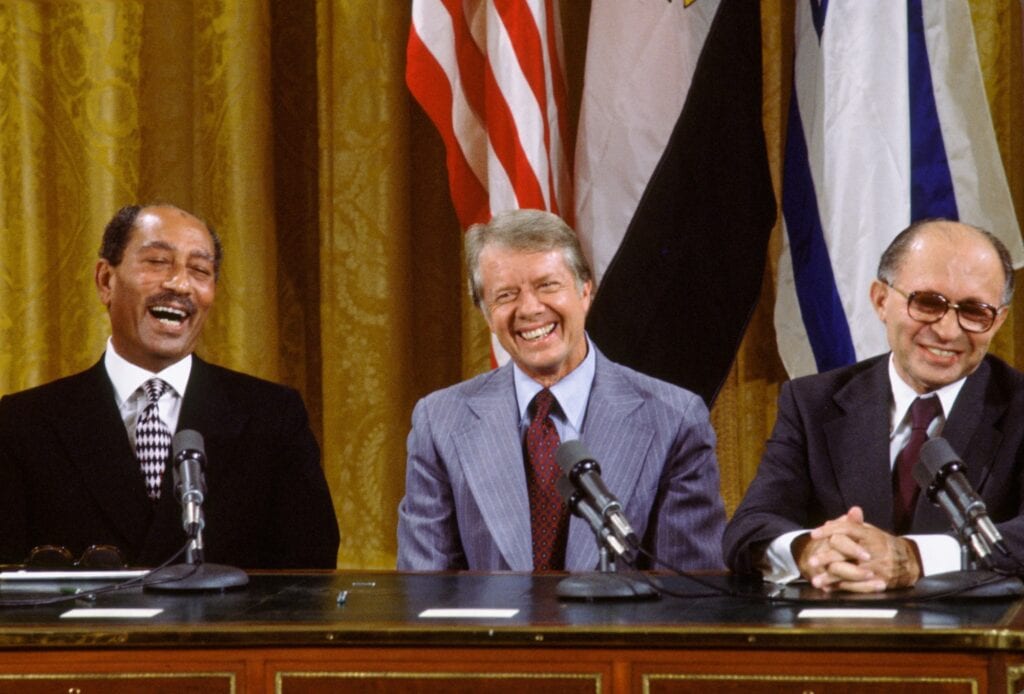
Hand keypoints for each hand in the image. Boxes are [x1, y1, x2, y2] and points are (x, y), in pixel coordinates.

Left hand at [793, 506, 921, 592]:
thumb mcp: (870, 531)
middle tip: (811, 562)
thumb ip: (851, 525)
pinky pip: (857, 586)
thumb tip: (830, 521)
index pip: (846, 528)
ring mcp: (875, 567)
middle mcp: (871, 549)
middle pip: (845, 551)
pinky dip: (841, 587)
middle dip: (826, 557)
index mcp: (868, 534)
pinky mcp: (877, 581)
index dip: (829, 530)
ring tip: (816, 581)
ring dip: (831, 577)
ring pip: (849, 571)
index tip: (813, 534)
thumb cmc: (882, 545)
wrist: (908, 562)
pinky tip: (829, 588)